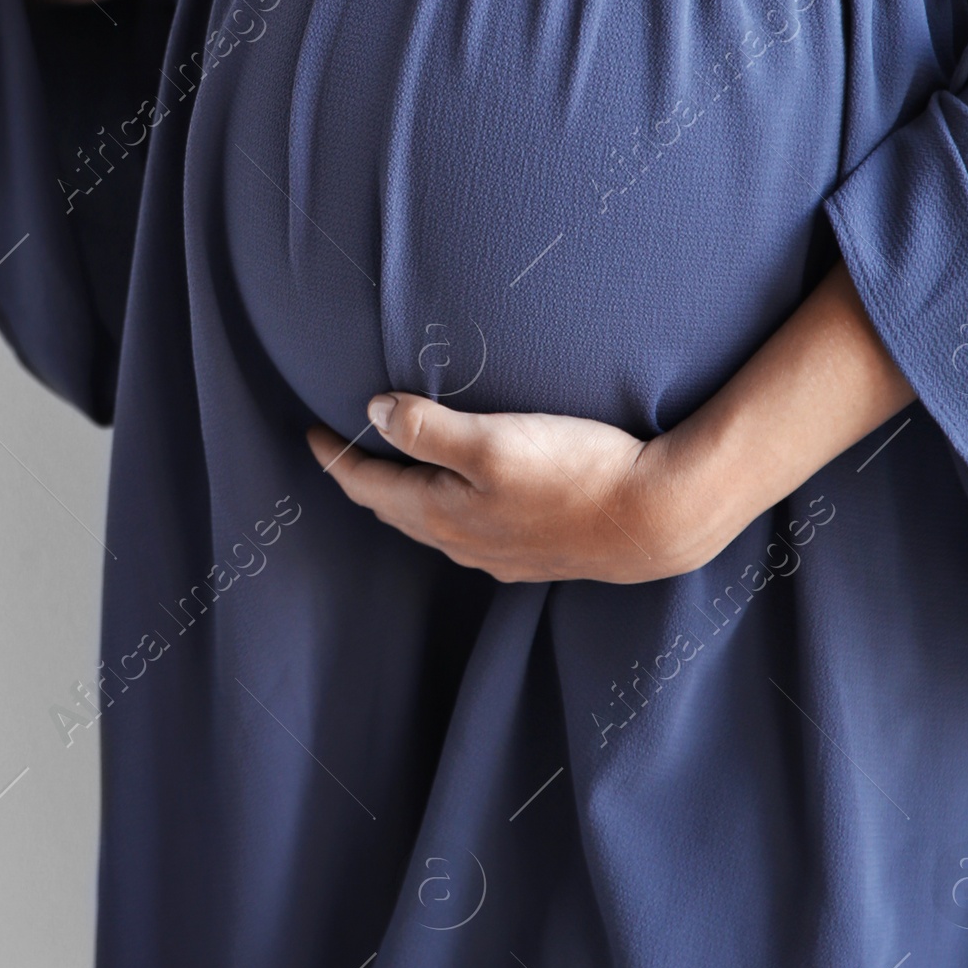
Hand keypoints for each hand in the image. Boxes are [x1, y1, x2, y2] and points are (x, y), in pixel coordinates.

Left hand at [307, 396, 742, 585]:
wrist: (657, 519)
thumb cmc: (576, 472)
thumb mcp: (493, 441)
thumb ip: (427, 428)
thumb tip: (372, 413)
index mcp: (441, 514)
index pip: (367, 487)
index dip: (335, 459)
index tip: (310, 432)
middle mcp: (463, 543)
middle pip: (394, 510)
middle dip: (364, 480)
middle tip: (343, 450)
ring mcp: (500, 555)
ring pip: (432, 525)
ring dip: (405, 498)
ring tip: (394, 469)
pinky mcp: (536, 554)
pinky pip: (469, 534)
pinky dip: (446, 511)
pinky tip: (464, 500)